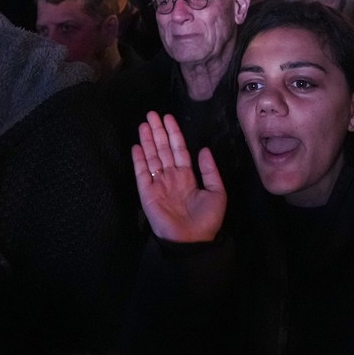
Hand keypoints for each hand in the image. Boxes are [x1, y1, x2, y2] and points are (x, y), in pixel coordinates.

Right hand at [132, 113, 225, 242]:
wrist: (192, 241)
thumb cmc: (206, 219)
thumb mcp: (216, 192)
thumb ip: (209, 170)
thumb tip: (204, 149)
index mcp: (186, 177)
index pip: (178, 149)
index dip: (173, 134)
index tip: (168, 118)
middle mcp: (171, 177)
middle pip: (162, 149)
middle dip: (157, 131)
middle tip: (152, 113)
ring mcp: (158, 184)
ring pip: (152, 157)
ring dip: (147, 140)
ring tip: (143, 124)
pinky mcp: (147, 193)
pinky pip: (142, 173)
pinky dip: (139, 160)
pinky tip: (136, 146)